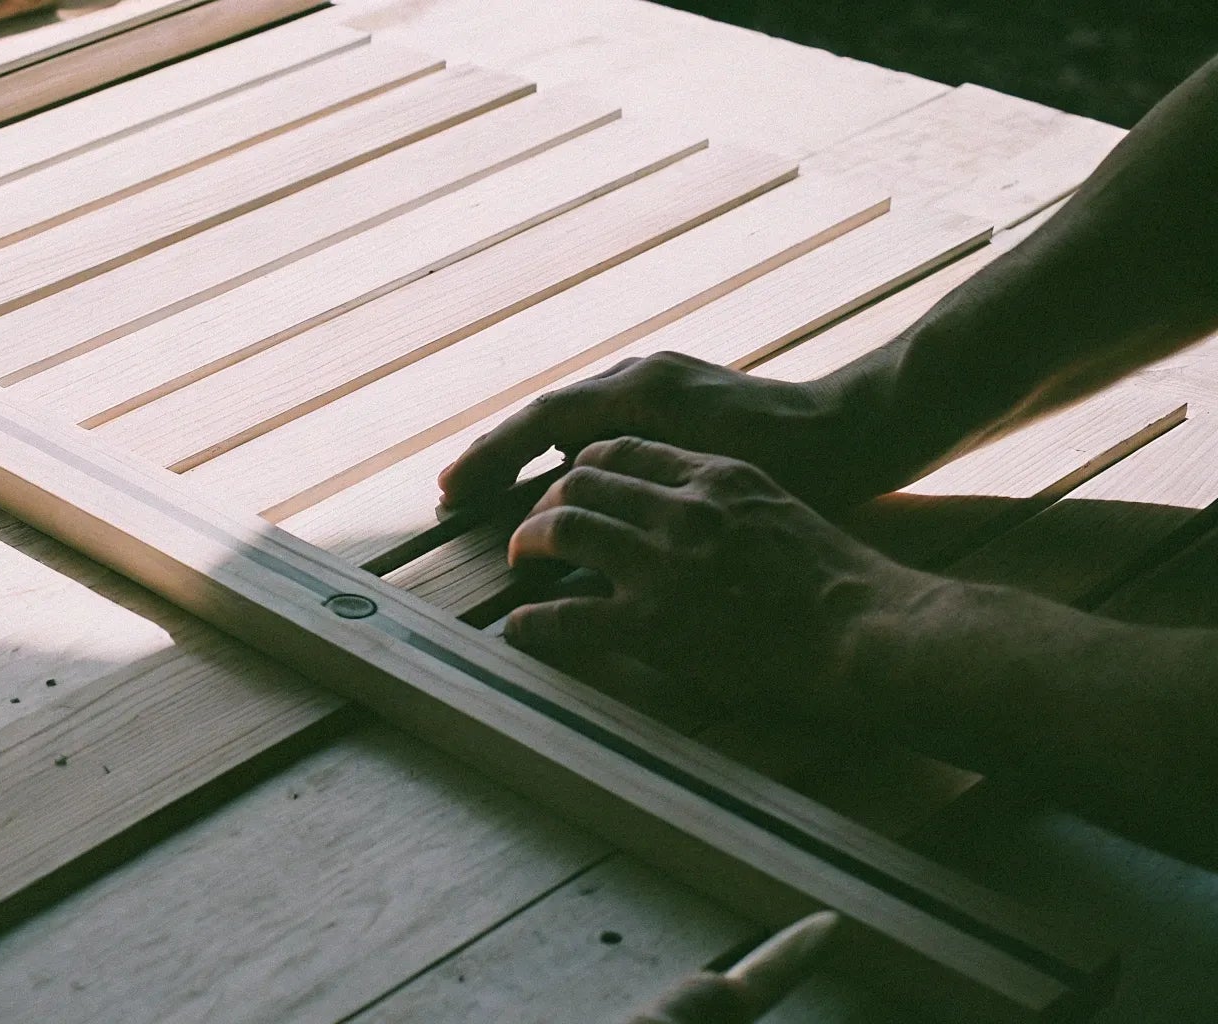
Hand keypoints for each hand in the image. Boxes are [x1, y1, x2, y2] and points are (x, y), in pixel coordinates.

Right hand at [439, 352, 904, 514]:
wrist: (863, 428)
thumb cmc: (798, 462)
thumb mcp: (707, 476)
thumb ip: (633, 482)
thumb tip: (563, 506)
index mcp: (641, 392)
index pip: (540, 421)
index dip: (491, 458)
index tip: (452, 491)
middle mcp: (642, 375)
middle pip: (546, 413)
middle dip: (497, 454)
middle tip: (453, 494)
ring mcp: (660, 381)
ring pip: (572, 416)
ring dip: (527, 451)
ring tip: (492, 491)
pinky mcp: (677, 397)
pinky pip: (600, 422)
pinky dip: (565, 450)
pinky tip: (559, 482)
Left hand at [501, 436, 938, 710]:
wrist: (869, 632)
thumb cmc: (838, 580)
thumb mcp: (777, 508)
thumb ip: (724, 500)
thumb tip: (683, 512)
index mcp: (714, 474)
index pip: (622, 448)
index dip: (581, 464)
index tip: (568, 484)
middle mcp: (682, 508)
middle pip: (581, 480)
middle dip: (545, 499)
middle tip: (533, 528)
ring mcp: (664, 564)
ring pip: (563, 528)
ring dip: (529, 543)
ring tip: (521, 560)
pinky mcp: (653, 622)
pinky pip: (565, 615)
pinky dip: (532, 621)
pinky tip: (520, 628)